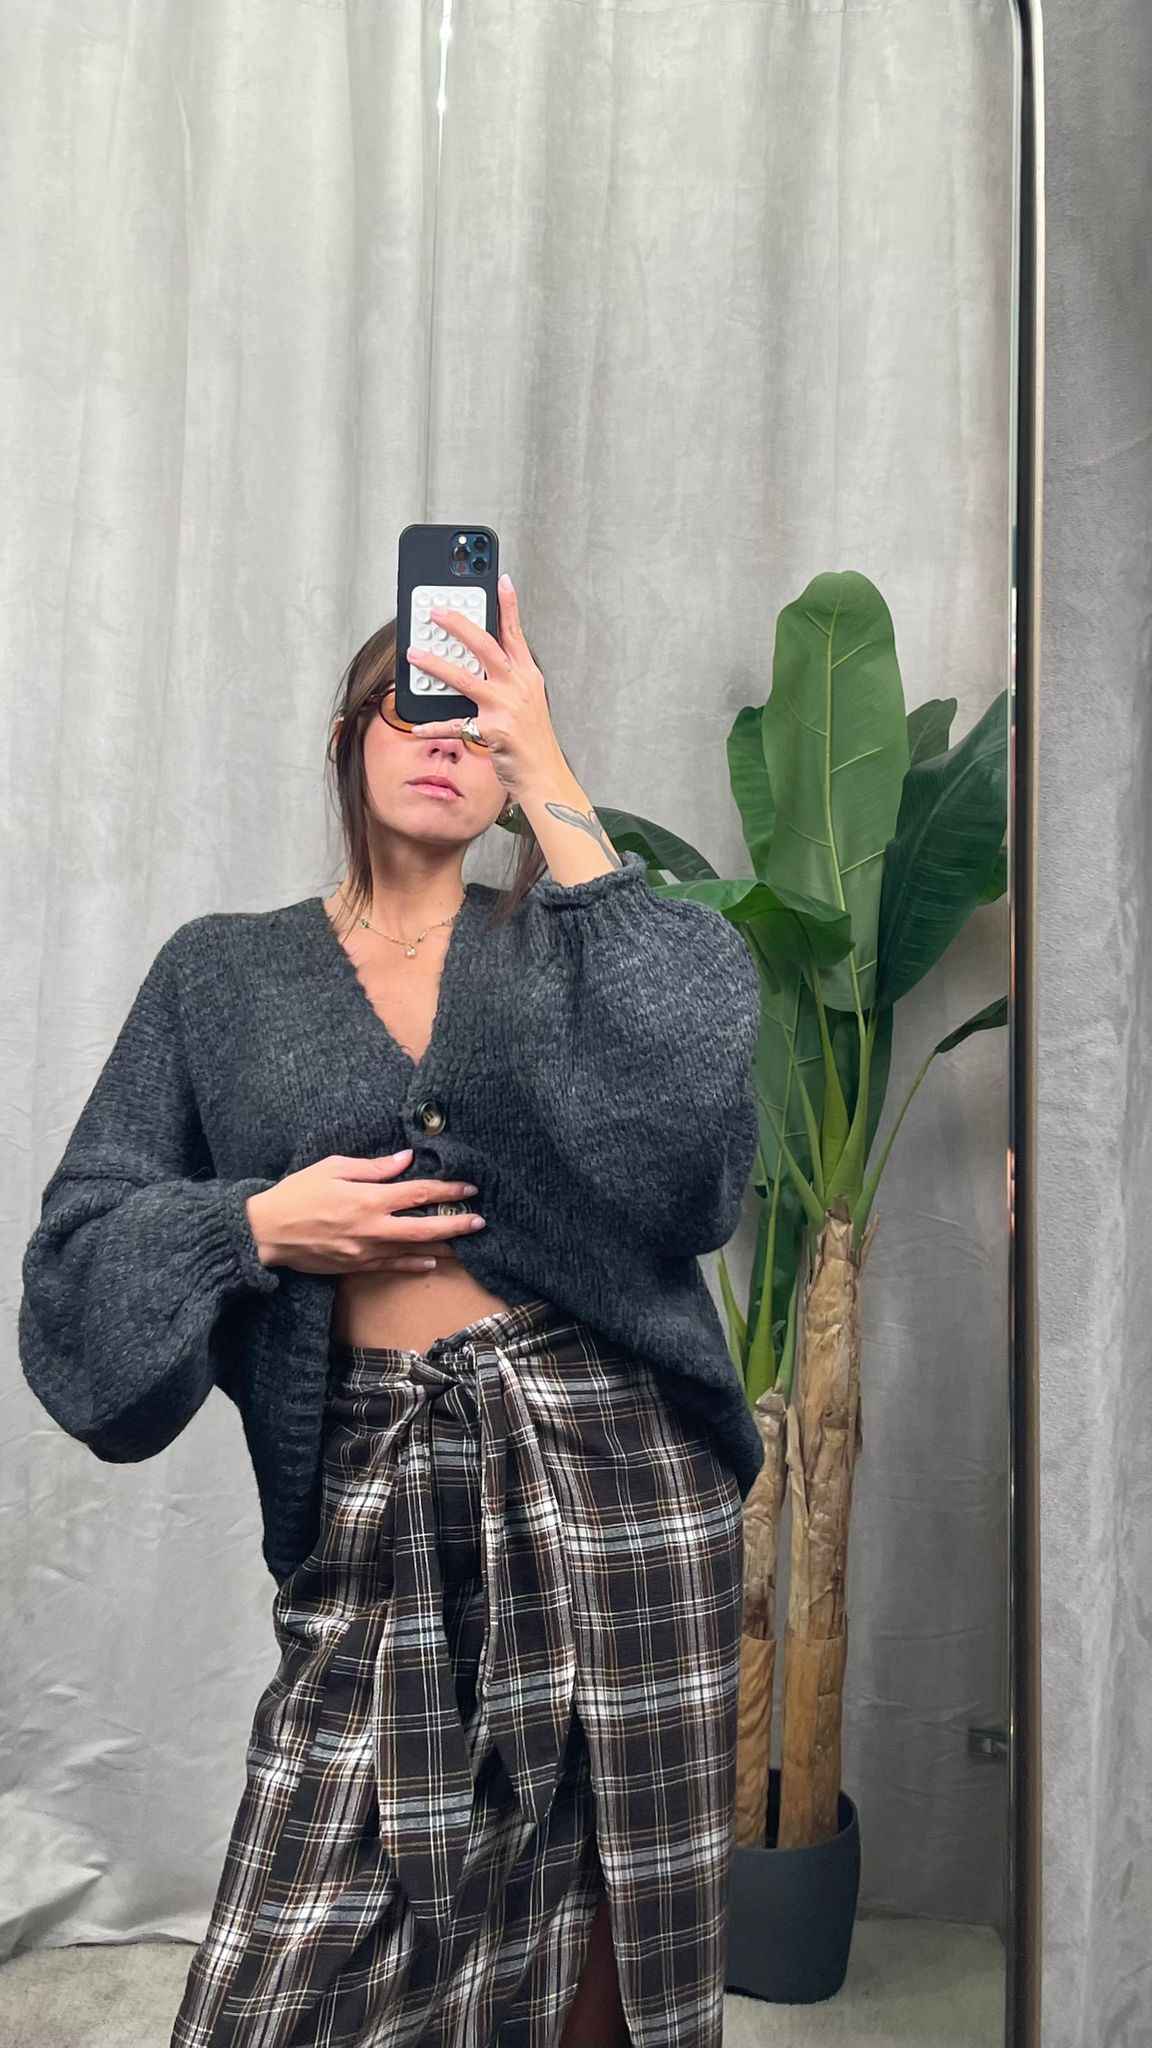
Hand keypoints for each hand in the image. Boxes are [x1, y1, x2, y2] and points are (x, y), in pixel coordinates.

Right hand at [245, 1150, 485, 1275]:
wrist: (266, 1232)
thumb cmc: (297, 1194)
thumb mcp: (332, 1168)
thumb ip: (373, 1167)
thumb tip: (406, 1160)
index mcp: (368, 1199)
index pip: (418, 1193)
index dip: (447, 1190)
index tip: (469, 1188)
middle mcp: (372, 1228)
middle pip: (425, 1227)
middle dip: (456, 1224)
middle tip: (480, 1221)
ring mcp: (365, 1251)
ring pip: (413, 1250)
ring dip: (442, 1247)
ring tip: (466, 1243)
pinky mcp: (355, 1266)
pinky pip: (391, 1266)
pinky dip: (413, 1265)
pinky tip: (431, 1263)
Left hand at [403, 574, 567, 803]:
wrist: (544, 775)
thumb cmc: (533, 740)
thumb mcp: (528, 702)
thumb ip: (508, 680)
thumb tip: (476, 663)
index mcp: (528, 677)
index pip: (515, 634)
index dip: (508, 606)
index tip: (500, 580)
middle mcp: (518, 687)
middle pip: (486, 647)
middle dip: (459, 625)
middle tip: (436, 612)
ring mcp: (505, 708)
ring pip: (465, 679)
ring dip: (436, 665)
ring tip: (414, 654)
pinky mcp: (492, 732)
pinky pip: (456, 725)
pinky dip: (434, 726)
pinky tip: (417, 725)